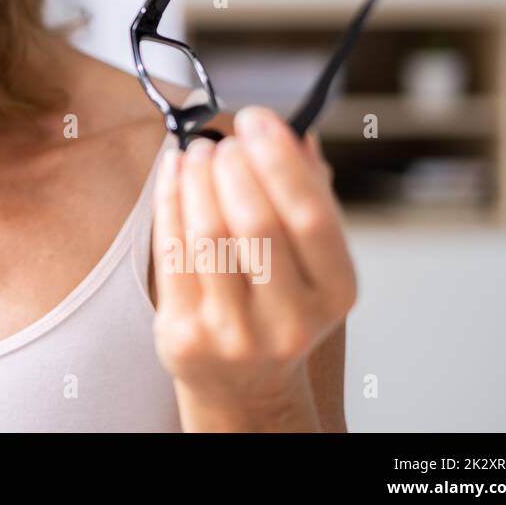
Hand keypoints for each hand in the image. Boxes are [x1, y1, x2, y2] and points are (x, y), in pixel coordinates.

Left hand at [150, 106, 356, 429]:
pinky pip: (171, 252)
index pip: (312, 217)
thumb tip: (298, 134)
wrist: (245, 385)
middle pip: (256, 223)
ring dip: (199, 178)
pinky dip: (170, 200)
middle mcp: (290, 320)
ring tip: (199, 150)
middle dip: (235, 166)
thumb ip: (310, 198)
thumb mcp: (313, 261)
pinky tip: (175, 173)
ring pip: (208, 235)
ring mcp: (235, 333)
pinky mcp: (185, 335)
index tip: (258, 120)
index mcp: (335, 293)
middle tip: (225, 138)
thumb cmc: (280, 303)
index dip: (281, 160)